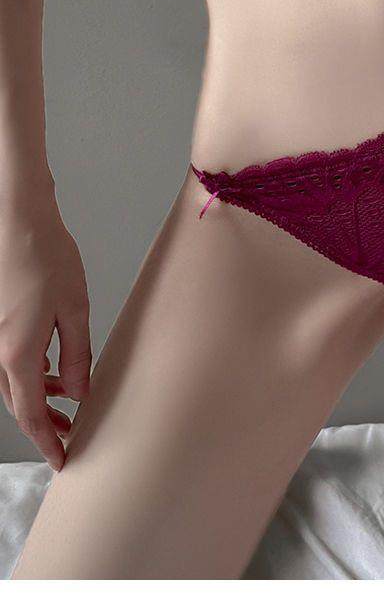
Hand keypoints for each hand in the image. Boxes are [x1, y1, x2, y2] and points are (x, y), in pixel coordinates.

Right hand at [0, 183, 90, 469]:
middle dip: (42, 424)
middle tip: (69, 436)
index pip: (29, 415)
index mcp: (16, 353)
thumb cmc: (46, 257)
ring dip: (37, 397)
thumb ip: (76, 355)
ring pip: (12, 382)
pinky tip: (53, 367)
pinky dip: (30, 373)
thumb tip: (78, 393)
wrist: (17, 219)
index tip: (62, 460)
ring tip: (66, 403)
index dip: (47, 441)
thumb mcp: (74, 309)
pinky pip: (9, 360)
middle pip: (17, 403)